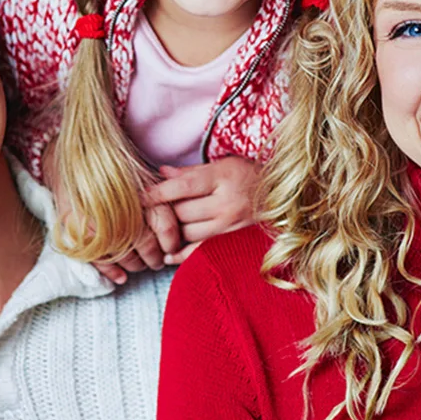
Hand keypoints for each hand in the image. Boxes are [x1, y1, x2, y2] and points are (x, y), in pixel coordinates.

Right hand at [42, 139, 181, 284]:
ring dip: (135, 265)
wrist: (76, 156)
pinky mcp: (81, 231)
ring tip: (139, 264)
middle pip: (147, 245)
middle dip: (154, 258)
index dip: (171, 243)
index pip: (166, 226)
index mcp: (142, 191)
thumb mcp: (142, 173)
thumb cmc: (114, 167)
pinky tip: (121, 276)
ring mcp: (102, 221)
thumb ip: (162, 194)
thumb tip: (183, 221)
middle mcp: (123, 207)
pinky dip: (112, 271)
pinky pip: (100, 260)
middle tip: (156, 261)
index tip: (171, 249)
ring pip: (126, 256)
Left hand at [143, 156, 260, 264]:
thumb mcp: (223, 164)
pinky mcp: (232, 243)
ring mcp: (230, 226)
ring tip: (160, 226)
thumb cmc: (248, 175)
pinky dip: (181, 255)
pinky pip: (200, 252)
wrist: (281, 196)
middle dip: (164, 211)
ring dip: (171, 231)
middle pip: (182, 212)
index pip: (183, 186)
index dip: (158, 192)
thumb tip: (161, 172)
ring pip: (187, 232)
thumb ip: (191, 171)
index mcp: (222, 178)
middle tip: (151, 210)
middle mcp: (226, 203)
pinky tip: (168, 255)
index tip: (139, 196)